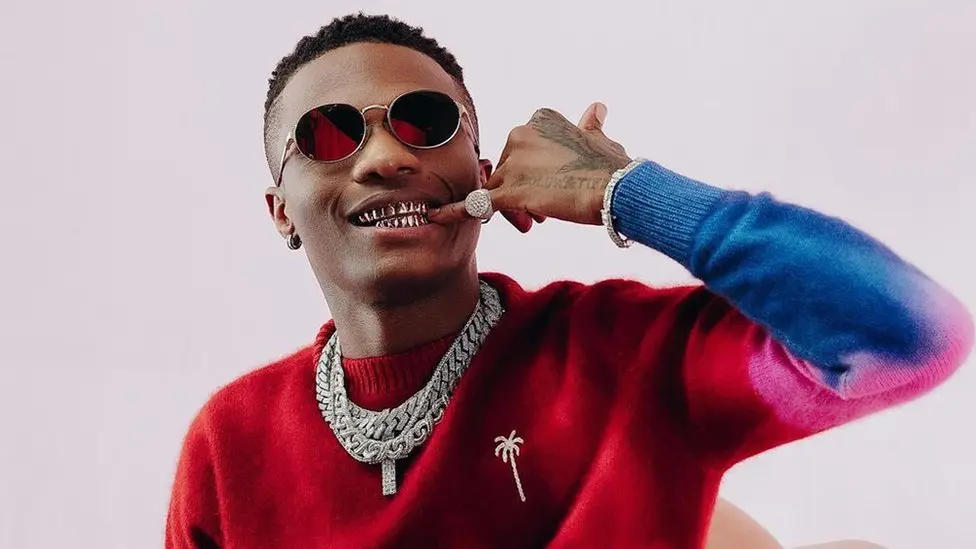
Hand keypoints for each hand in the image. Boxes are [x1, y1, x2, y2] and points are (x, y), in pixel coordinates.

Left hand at [427, 103, 631, 232]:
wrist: (617, 188)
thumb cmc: (611, 167)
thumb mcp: (599, 139)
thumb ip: (591, 125)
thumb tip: (596, 109)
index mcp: (539, 120)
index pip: (521, 151)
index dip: (533, 172)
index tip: (553, 185)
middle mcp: (520, 136)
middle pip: (506, 171)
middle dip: (522, 191)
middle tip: (543, 210)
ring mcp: (513, 164)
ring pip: (498, 189)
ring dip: (512, 207)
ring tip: (537, 219)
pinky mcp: (508, 191)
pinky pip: (475, 202)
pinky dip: (453, 211)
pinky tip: (435, 217)